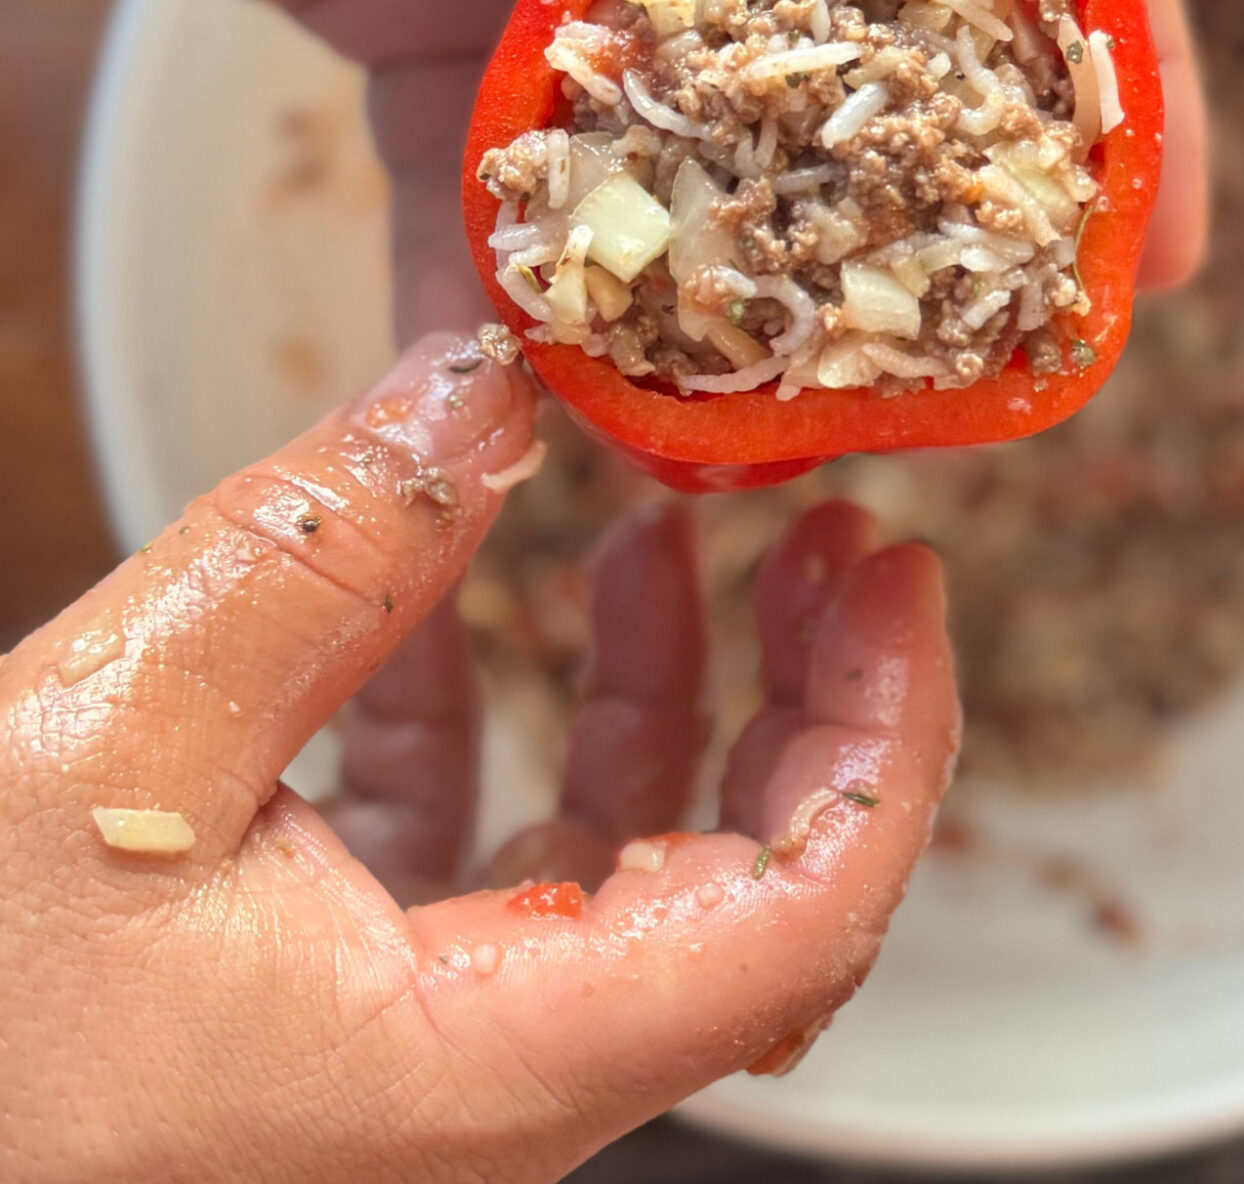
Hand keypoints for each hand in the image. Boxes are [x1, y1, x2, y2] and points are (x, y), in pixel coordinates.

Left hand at [0, 0, 1206, 346]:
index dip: (1098, 108)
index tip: (1147, 270)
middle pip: (855, 97)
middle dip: (901, 250)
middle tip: (941, 409)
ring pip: (681, 174)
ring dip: (709, 307)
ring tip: (749, 460)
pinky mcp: (436, 29)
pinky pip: (498, 196)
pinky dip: (515, 302)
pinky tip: (534, 417)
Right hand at [0, 333, 957, 1181]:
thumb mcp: (116, 742)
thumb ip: (323, 554)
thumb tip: (478, 386)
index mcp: (488, 1063)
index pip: (805, 917)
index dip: (887, 730)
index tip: (900, 572)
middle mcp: (485, 1084)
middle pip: (745, 891)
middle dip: (801, 698)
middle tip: (824, 538)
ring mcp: (414, 1054)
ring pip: (615, 868)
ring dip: (654, 695)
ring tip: (658, 538)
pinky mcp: (331, 1010)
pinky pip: (475, 857)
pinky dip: (493, 721)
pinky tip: (462, 604)